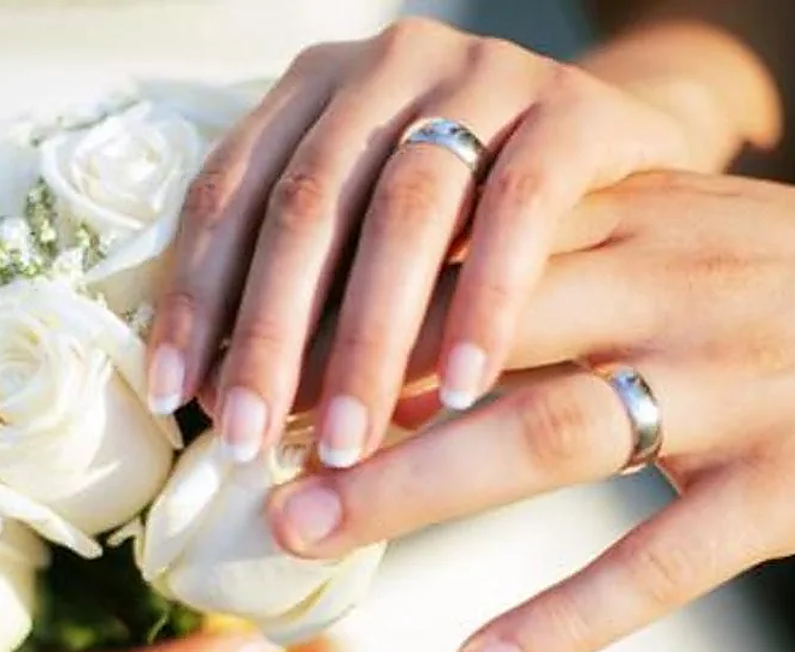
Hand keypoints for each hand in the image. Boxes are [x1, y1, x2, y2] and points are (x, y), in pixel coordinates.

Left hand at [146, 17, 690, 469]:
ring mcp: (482, 76)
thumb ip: (307, 292)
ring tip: (346, 442)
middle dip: (270, 333)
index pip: (228, 192)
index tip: (175, 395)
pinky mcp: (574, 107)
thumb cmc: (469, 223)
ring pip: (403, 209)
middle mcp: (386, 67)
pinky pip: (521, 207)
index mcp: (315, 93)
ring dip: (367, 337)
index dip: (196, 296)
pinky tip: (460, 389)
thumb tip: (223, 402)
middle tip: (250, 440)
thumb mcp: (370, 240)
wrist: (619, 159)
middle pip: (305, 204)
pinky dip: (485, 302)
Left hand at [267, 170, 794, 651]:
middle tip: (244, 458)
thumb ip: (539, 264)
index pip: (455, 258)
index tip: (252, 368)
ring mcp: (731, 386)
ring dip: (415, 490)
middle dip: (347, 401)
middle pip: (475, 341)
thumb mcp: (656, 237)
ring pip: (547, 433)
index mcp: (624, 223)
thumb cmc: (765, 281)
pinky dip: (566, 619)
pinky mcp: (788, 485)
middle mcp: (668, 288)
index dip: (343, 316)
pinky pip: (662, 560)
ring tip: (310, 533)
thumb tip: (390, 322)